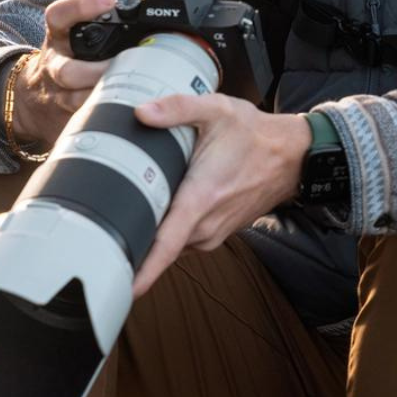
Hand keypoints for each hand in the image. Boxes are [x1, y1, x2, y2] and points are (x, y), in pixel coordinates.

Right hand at [10, 0, 114, 147]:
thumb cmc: (70, 61)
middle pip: (67, 70)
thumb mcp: (76, 38)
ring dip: (101, 98)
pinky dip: (99, 120)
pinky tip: (121, 119)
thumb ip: (105, 27)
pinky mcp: (60, 118)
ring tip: (126, 95)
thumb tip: (159, 21)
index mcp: (59, 38)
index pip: (60, 15)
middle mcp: (54, 65)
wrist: (29, 101)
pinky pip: (78, 122)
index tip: (108, 0)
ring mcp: (55, 95)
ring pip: (73, 99)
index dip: (82, 6)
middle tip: (121, 68)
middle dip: (95, 72)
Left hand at [130, 94, 310, 296]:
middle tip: (105, 219)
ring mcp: (212, 233)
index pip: (164, 247)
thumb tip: (142, 112)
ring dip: (154, 228)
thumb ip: (178, 108)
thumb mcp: (218, 110)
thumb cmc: (256, 135)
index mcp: (200, 199)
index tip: (116, 288)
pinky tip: (168, 201)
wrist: (291, 156)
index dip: (139, 272)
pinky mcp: (216, 233)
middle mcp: (206, 225)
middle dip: (132, 235)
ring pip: (170, 241)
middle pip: (157, 244)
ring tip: (140, 200)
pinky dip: (171, 225)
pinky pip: (184, 238)